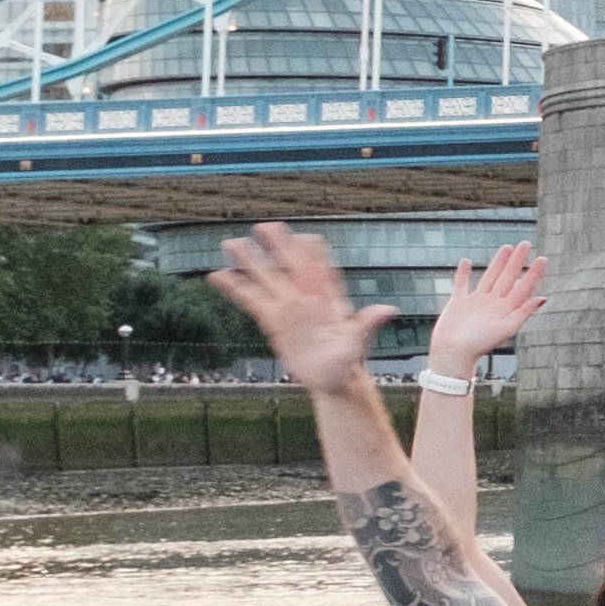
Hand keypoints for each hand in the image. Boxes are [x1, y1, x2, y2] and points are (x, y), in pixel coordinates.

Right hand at [207, 224, 374, 395]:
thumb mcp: (356, 346)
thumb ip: (365, 326)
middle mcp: (305, 298)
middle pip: (288, 266)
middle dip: (277, 246)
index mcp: (327, 300)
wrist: (333, 380)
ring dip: (250, 261)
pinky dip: (235, 288)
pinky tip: (217, 276)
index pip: (318, 268)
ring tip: (230, 243)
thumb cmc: (347, 364)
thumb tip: (387, 310)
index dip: (312, 251)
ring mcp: (287, 308)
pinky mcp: (273, 321)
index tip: (301, 235)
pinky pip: (251, 300)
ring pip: (266, 278)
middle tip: (261, 226)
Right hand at [423, 239, 544, 376]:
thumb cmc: (479, 345)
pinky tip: (467, 261)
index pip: (523, 287)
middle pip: (507, 277)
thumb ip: (522, 313)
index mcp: (505, 310)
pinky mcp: (458, 304)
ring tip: (506, 247)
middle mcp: (492, 304)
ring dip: (498, 263)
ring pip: (489, 277)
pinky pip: (461, 285)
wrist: (452, 355)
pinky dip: (464, 273)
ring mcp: (475, 303)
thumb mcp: (505, 329)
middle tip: (526, 243)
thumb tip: (542, 298)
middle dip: (517, 261)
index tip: (543, 258)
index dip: (533, 273)